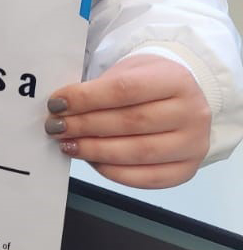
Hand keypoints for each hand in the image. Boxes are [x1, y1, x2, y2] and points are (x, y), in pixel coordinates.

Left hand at [45, 53, 210, 188]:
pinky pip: (148, 178)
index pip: (124, 90)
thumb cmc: (147, 83)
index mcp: (175, 80)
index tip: (57, 103)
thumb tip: (62, 109)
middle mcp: (191, 113)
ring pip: (139, 152)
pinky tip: (93, 161)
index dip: (85, 98)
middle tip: (56, 126)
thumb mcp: (127, 71)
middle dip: (85, 126)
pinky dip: (115, 172)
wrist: (180, 97)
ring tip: (69, 144)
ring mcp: (194, 145)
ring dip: (96, 151)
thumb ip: (98, 88)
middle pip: (130, 122)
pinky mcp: (187, 170)